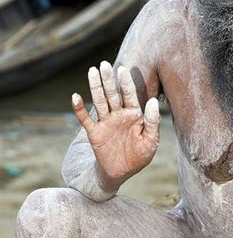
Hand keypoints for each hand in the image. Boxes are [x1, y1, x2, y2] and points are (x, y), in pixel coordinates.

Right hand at [71, 60, 159, 188]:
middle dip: (108, 80)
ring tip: (92, 71)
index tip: (123, 70)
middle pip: (112, 94)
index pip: (129, 95)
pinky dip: (79, 109)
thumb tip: (152, 101)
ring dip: (95, 87)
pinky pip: (86, 119)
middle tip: (103, 64)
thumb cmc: (139, 156)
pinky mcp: (95, 132)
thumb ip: (152, 121)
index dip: (126, 83)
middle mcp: (119, 115)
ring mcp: (106, 122)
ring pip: (99, 101)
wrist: (122, 173)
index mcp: (134, 114)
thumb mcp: (151, 140)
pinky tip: (75, 96)